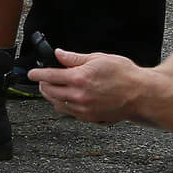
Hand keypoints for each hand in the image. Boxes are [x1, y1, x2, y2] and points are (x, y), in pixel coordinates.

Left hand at [30, 48, 145, 124]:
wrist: (141, 94)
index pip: (49, 76)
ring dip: (51, 96)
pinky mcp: (90, 118)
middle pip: (49, 92)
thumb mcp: (98, 58)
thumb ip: (74, 58)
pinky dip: (63, 105)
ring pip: (57, 104)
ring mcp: (84, 109)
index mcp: (79, 78)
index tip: (31, 73)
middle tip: (42, 79)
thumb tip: (59, 54)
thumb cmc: (123, 74)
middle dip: (42, 85)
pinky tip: (66, 98)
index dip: (37, 74)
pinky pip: (69, 113)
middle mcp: (79, 96)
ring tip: (52, 88)